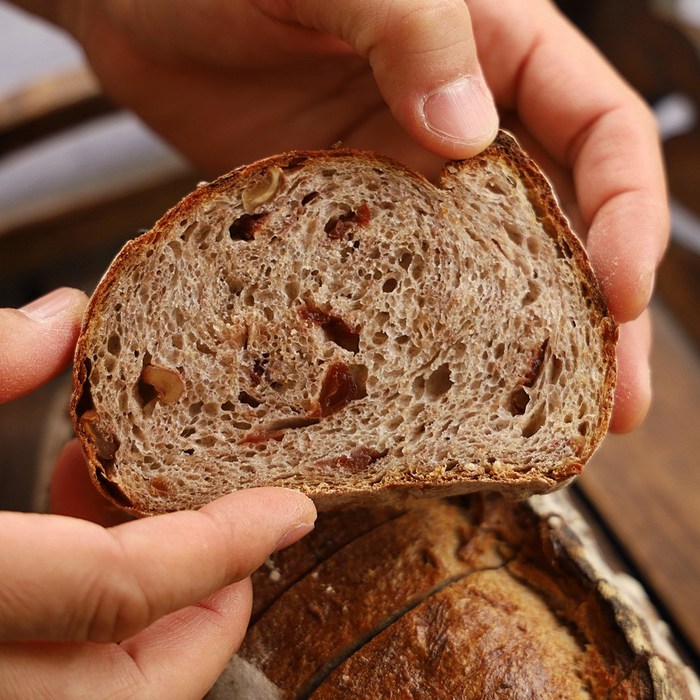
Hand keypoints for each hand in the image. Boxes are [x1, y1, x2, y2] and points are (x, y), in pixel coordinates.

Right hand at [0, 289, 316, 698]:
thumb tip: (63, 319)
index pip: (122, 588)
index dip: (221, 544)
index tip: (295, 509)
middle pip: (131, 686)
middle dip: (207, 610)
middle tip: (231, 534)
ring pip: (100, 698)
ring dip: (149, 617)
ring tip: (143, 519)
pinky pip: (59, 684)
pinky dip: (90, 632)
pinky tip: (75, 545)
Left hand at [16, 0, 666, 431]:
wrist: (134, 6)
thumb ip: (410, 24)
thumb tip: (467, 133)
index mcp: (491, 49)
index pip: (599, 132)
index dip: (624, 215)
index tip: (623, 292)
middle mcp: (459, 124)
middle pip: (556, 227)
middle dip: (589, 317)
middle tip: (612, 404)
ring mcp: (401, 181)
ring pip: (485, 273)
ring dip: (518, 349)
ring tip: (543, 432)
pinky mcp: (345, 223)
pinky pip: (398, 288)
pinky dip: (423, 340)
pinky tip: (432, 394)